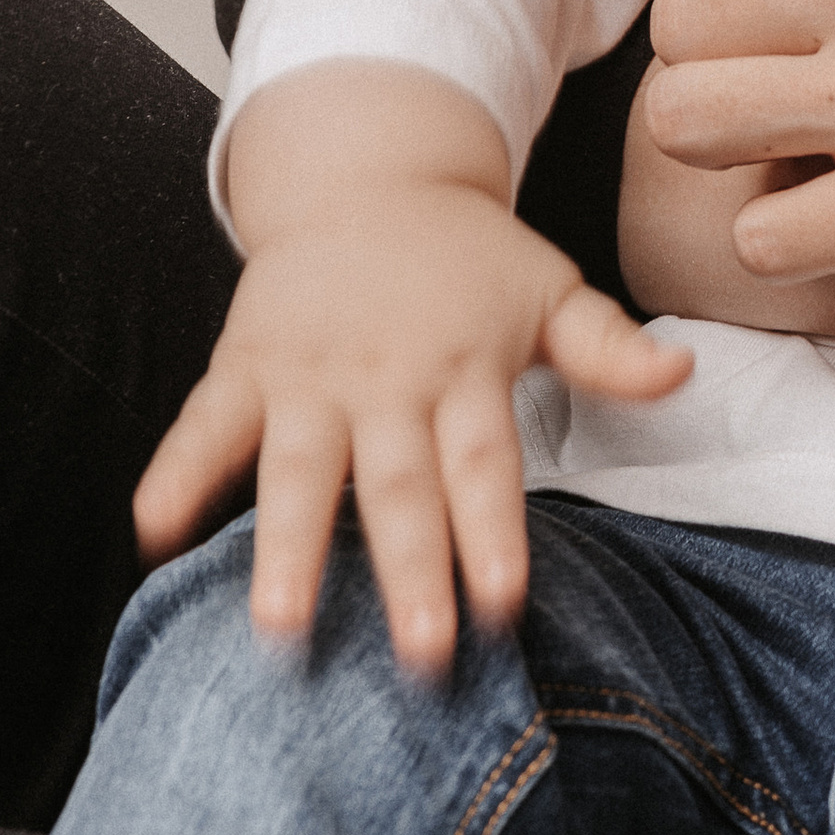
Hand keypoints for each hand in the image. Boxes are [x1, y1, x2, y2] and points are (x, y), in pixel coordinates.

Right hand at [136, 63, 689, 672]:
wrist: (368, 177)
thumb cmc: (468, 261)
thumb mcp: (547, 289)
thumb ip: (608, 346)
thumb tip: (683, 375)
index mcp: (465, 367)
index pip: (483, 460)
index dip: (493, 530)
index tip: (503, 604)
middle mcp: (386, 379)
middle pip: (399, 484)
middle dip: (408, 569)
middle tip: (418, 657)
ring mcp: (308, 375)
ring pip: (298, 469)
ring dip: (288, 546)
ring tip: (280, 627)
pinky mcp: (244, 367)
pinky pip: (204, 425)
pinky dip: (176, 475)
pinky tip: (152, 537)